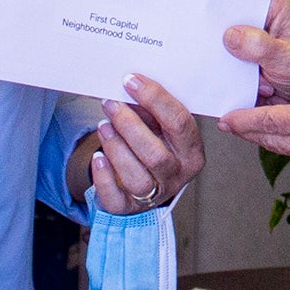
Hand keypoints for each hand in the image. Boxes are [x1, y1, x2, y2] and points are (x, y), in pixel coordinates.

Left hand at [90, 73, 205, 212]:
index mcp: (192, 151)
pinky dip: (103, 176)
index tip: (131, 81)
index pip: (179, 122)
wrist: (145, 182)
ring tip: (104, 126)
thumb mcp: (161, 128)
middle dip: (129, 125)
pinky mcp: (129, 208)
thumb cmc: (154, 147)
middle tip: (111, 104)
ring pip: (136, 177)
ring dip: (116, 147)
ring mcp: (155, 194)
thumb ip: (150, 111)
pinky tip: (97, 157)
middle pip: (156, 153)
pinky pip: (115, 197)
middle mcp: (177, 175)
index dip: (155, 98)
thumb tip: (129, 87)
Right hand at [181, 0, 289, 103]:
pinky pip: (205, 51)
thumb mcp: (289, 60)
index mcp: (270, 7)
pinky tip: (177, 56)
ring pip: (208, 25)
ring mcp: (238, 39)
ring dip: (190, 26)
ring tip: (165, 24)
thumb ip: (265, 47)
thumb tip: (231, 34)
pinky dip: (193, 53)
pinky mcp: (227, 58)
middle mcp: (252, 18)